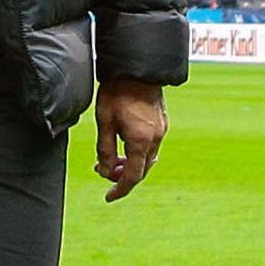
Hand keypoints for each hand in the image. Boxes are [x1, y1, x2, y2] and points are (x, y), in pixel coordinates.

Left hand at [93, 77, 168, 201]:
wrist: (137, 68)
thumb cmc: (118, 91)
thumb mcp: (105, 122)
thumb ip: (105, 150)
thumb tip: (106, 172)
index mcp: (141, 141)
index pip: (132, 177)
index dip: (120, 190)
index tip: (108, 197)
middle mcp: (155, 138)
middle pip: (141, 170)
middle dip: (122, 175)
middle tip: (102, 170)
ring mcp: (161, 130)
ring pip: (147, 159)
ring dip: (130, 164)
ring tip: (111, 159)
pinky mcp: (161, 123)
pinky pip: (151, 147)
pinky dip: (137, 152)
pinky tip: (124, 144)